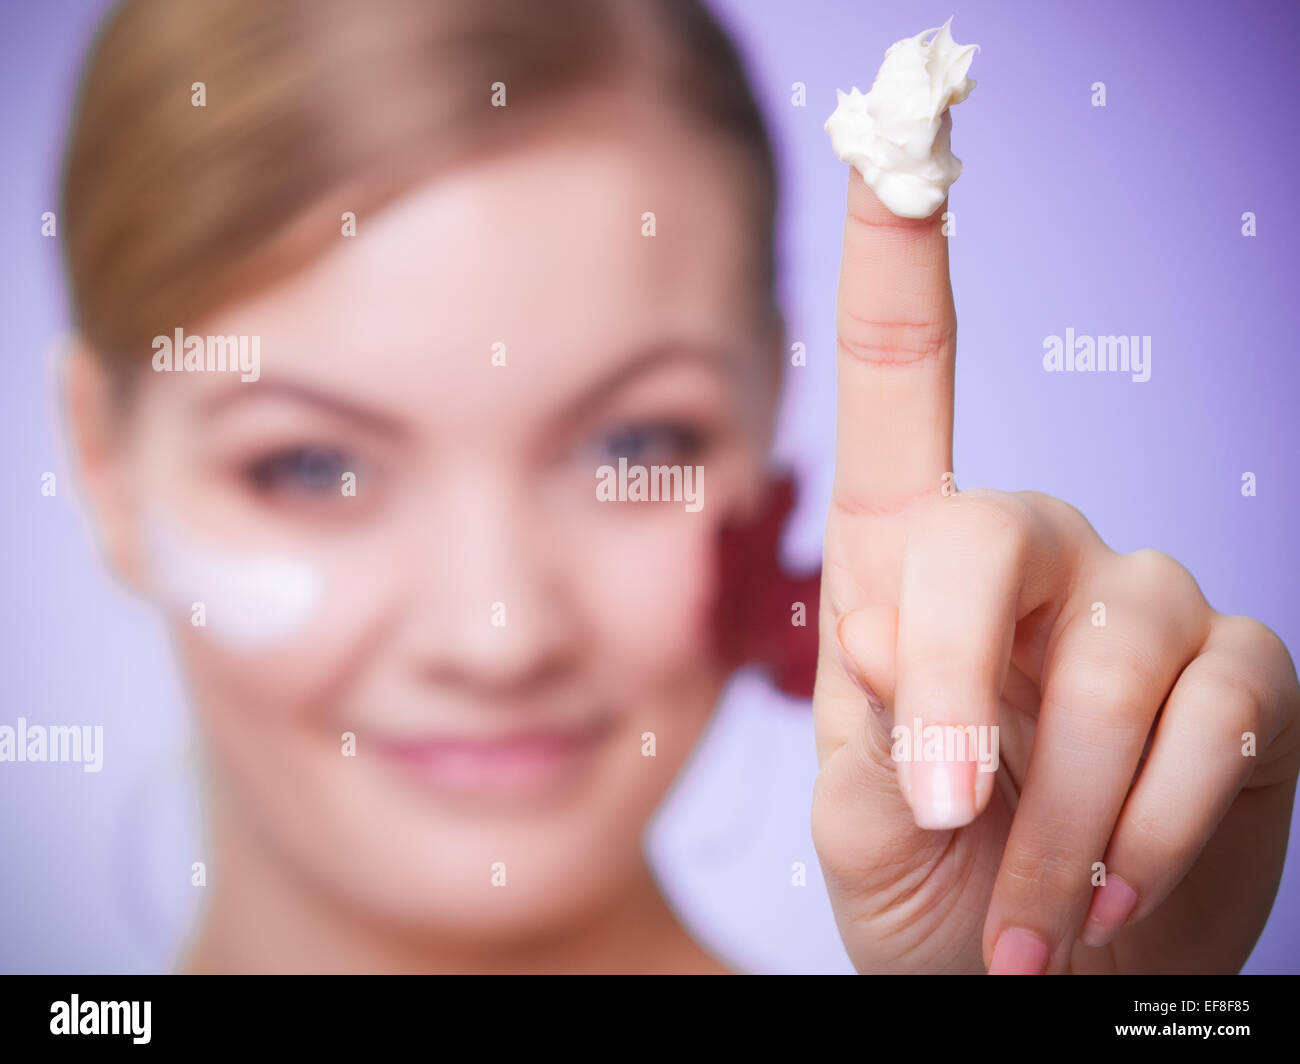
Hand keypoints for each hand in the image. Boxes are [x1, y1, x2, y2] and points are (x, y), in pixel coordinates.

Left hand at [811, 171, 1299, 973]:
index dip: (896, 252)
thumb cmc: (928, 889)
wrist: (1023, 977)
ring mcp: (1144, 607)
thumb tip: (889, 636)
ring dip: (1063, 802)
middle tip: (942, 814)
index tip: (905, 126)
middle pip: (994, 530)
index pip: (903, 380)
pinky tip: (1112, 886)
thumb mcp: (857, 818)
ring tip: (1029, 902)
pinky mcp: (1241, 679)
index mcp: (908, 563)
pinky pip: (1216, 713)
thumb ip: (859, 725)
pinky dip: (1152, 822)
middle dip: (952, 690)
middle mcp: (1032, 552)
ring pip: (1115, 649)